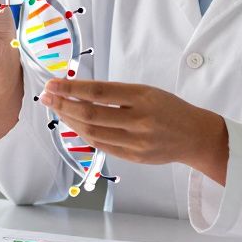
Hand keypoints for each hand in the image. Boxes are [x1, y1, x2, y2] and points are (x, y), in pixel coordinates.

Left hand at [40, 79, 229, 184]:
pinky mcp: (134, 157)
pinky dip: (84, 135)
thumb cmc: (169, 109)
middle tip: (46, 96)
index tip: (53, 84)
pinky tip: (74, 125)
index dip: (71, 88)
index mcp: (142, 97)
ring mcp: (136, 141)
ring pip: (92, 132)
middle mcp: (139, 120)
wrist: (195, 136)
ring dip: (69, 120)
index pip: (98, 91)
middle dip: (63, 104)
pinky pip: (101, 146)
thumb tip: (79, 92)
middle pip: (90, 114)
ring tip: (57, 109)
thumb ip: (117, 94)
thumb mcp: (147, 92)